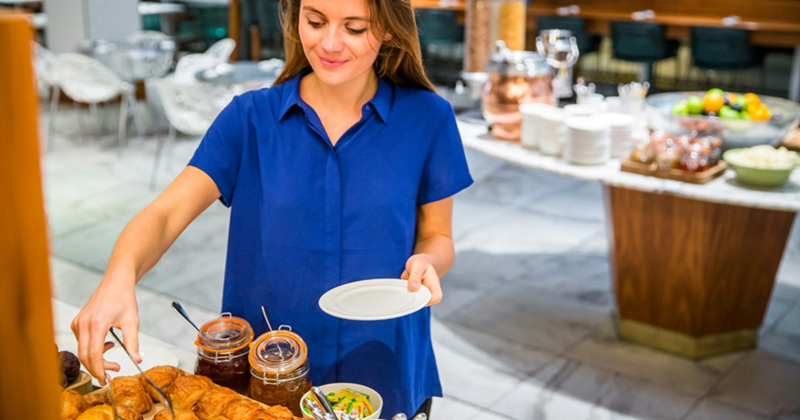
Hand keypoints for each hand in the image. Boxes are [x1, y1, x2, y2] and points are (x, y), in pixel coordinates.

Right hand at [70, 268, 139, 384]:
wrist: (116, 281)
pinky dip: (92, 348)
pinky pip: (81, 342)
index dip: (99, 369)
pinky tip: (106, 343)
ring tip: (113, 353)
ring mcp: (78, 323)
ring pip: (82, 350)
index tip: (106, 379)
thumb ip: (133, 343)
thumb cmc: (124, 298)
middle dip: (96, 368)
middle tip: (111, 374)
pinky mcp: (77, 322)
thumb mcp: (132, 322)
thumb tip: (136, 360)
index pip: (94, 354)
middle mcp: (83, 324)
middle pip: (84, 356)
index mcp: (97, 324)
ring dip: (96, 358)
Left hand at [401, 254, 442, 305]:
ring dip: (408, 296)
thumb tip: (413, 288)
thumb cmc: (421, 262)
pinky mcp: (413, 294)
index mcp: (434, 284)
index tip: (418, 294)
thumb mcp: (418, 265)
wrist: (418, 262)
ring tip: (405, 284)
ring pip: (415, 302)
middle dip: (415, 298)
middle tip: (408, 288)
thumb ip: (415, 275)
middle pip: (425, 302)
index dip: (429, 299)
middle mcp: (428, 291)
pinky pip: (408, 298)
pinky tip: (402, 286)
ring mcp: (420, 293)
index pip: (437, 296)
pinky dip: (403, 294)